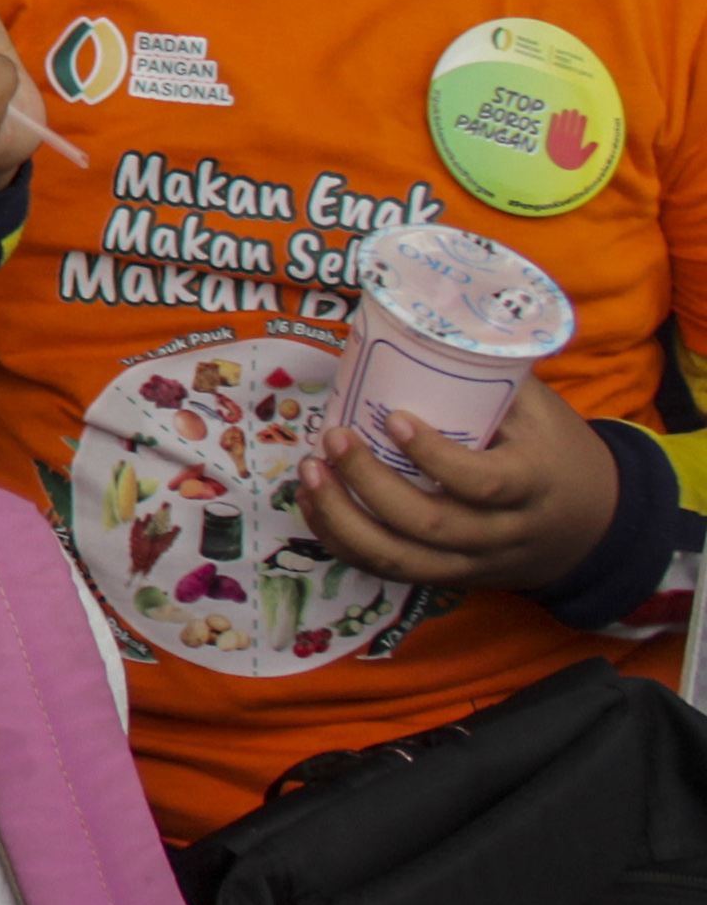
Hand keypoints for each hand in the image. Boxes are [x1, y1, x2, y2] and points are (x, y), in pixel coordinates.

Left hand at [295, 376, 624, 594]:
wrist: (593, 525)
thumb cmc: (556, 451)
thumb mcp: (540, 411)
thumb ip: (490, 378)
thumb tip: (426, 326)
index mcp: (535, 484)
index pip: (483, 483)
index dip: (433, 456)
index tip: (393, 418)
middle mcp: (504, 533)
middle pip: (429, 524)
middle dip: (369, 483)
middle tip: (333, 436)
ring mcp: (475, 562)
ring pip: (401, 559)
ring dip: (344, 518)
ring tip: (311, 470)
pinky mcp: (450, 577)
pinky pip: (389, 571)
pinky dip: (343, 541)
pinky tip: (315, 502)